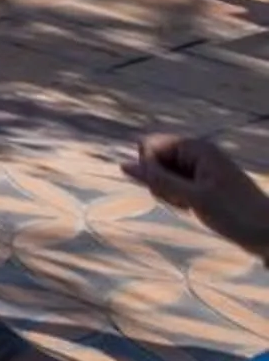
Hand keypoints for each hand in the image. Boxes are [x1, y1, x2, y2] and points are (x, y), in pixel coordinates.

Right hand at [127, 134, 268, 256]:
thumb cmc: (236, 214)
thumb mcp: (194, 198)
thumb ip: (158, 180)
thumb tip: (123, 165)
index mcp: (198, 148)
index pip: (151, 146)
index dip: (150, 169)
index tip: (168, 190)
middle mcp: (198, 154)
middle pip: (156, 160)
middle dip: (160, 182)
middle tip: (182, 201)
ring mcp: (200, 169)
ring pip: (163, 175)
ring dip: (168, 193)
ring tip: (189, 207)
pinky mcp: (202, 184)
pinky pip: (175, 185)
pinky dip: (177, 198)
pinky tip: (190, 209)